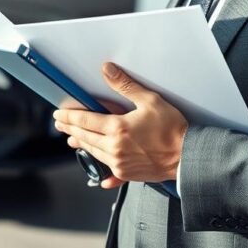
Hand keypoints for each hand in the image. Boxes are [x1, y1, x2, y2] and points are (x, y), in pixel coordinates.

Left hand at [53, 62, 187, 189]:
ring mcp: (120, 163)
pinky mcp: (128, 174)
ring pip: (93, 152)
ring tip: (73, 139)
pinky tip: (98, 176)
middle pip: (85, 136)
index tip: (59, 114)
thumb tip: (108, 70)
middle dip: (70, 128)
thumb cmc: (172, 129)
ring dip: (81, 144)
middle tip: (60, 124)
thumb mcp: (150, 100)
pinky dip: (101, 169)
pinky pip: (109, 171)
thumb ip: (125, 86)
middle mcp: (114, 148)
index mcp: (117, 129)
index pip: (85, 120)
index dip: (69, 116)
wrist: (188, 156)